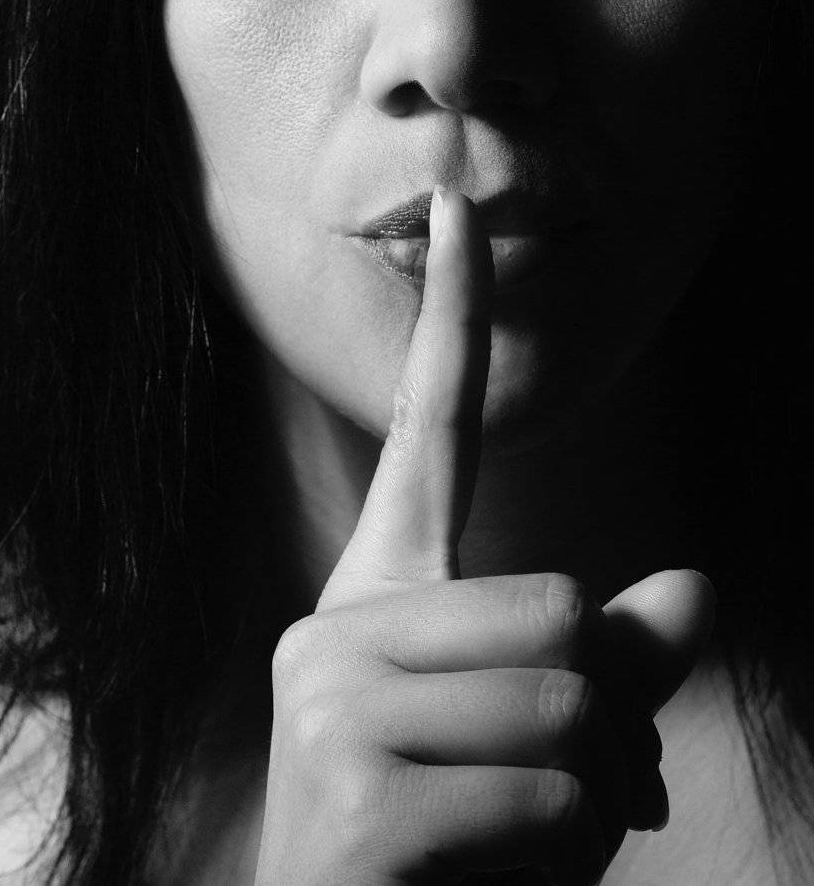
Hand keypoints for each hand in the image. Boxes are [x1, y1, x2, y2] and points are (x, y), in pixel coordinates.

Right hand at [255, 189, 714, 883]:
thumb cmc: (455, 861)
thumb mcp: (545, 754)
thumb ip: (610, 669)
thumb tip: (690, 591)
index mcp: (383, 596)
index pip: (430, 427)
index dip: (452, 313)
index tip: (454, 200)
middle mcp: (338, 623)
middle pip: (562, 607)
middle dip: (600, 728)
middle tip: (554, 805)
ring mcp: (328, 701)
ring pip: (565, 698)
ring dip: (585, 802)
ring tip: (509, 852)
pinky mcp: (347, 791)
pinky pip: (545, 795)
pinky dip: (561, 862)